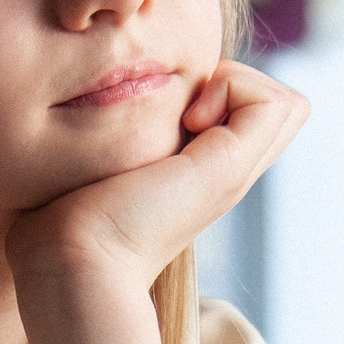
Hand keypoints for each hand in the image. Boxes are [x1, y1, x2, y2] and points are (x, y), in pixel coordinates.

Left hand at [7, 62, 308, 343]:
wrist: (72, 260)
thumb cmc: (60, 221)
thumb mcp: (88, 164)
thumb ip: (103, 138)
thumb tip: (96, 101)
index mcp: (197, 175)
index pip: (246, 116)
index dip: (218, 92)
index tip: (167, 111)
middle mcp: (224, 175)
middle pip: (273, 111)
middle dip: (232, 84)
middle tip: (182, 108)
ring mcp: (233, 173)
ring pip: (282, 103)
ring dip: (236, 83)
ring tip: (187, 113)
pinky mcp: (230, 168)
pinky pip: (277, 101)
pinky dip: (235, 87)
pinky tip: (189, 118)